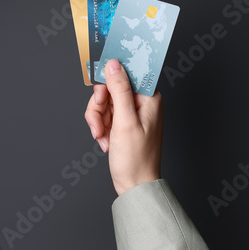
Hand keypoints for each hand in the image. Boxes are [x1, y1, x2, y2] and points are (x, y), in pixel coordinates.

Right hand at [84, 59, 163, 194]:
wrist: (134, 185)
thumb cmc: (136, 158)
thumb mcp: (125, 121)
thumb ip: (119, 90)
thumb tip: (113, 64)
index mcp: (150, 98)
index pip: (128, 72)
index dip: (110, 78)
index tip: (100, 89)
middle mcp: (143, 102)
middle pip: (111, 88)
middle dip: (100, 106)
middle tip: (100, 123)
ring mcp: (132, 113)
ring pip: (104, 102)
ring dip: (98, 120)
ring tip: (103, 137)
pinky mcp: (123, 122)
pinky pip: (104, 115)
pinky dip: (101, 127)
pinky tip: (106, 141)